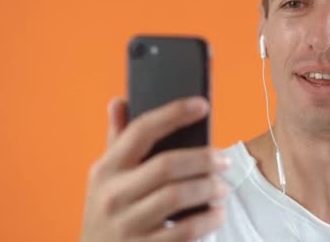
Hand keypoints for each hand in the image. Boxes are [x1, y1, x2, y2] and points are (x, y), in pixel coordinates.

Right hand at [81, 97, 229, 241]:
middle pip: (167, 164)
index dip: (174, 113)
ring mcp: (127, 225)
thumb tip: (119, 101)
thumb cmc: (109, 211)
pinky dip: (209, 219)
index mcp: (106, 169)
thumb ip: (116, 140)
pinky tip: (216, 213)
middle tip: (225, 160)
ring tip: (223, 187)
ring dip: (209, 188)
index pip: (141, 130)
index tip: (203, 104)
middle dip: (204, 159)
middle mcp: (113, 195)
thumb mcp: (105, 178)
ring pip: (178, 195)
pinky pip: (186, 230)